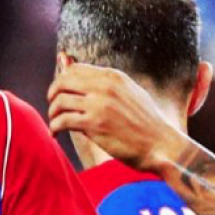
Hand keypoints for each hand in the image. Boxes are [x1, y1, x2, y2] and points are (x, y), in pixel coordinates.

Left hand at [47, 63, 185, 171]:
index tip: (61, 93)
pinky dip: (54, 127)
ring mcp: (99, 105)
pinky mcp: (95, 124)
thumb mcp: (129, 93)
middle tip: (54, 108)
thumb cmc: (146, 122)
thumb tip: (79, 72)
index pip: (75, 69)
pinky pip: (62, 121)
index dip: (62, 81)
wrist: (161, 144)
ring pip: (60, 101)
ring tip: (55, 123)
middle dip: (52, 94)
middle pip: (63, 81)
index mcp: (113, 76)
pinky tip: (55, 134)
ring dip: (52, 113)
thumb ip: (105, 83)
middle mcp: (105, 87)